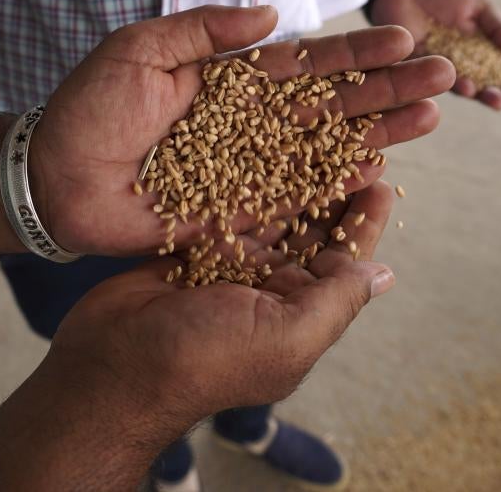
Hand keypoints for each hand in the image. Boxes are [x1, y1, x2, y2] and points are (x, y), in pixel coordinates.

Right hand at [0, 182, 395, 490]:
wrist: (114, 366)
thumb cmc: (205, 358)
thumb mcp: (286, 336)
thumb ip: (337, 301)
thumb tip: (386, 274)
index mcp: (299, 314)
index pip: (345, 259)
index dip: (364, 220)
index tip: (380, 177)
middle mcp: (269, 289)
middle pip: (310, 231)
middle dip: (330, 191)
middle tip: (342, 143)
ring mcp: (229, 267)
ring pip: (269, 214)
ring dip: (289, 180)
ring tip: (305, 135)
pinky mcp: (191, 248)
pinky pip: (225, 211)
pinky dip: (242, 184)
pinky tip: (253, 148)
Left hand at [30, 4, 454, 254]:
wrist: (52, 176)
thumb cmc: (88, 109)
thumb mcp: (141, 48)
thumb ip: (205, 29)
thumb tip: (273, 18)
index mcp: (228, 82)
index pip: (304, 64)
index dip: (353, 54)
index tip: (403, 42)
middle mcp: (247, 125)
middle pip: (329, 106)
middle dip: (386, 90)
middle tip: (443, 77)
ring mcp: (246, 169)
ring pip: (324, 150)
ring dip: (377, 134)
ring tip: (432, 116)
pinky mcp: (236, 211)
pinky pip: (294, 199)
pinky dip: (335, 186)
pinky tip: (379, 169)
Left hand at [370, 0, 500, 110]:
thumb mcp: (479, 8)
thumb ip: (499, 31)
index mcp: (480, 52)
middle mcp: (463, 67)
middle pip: (488, 86)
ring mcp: (441, 71)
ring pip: (467, 89)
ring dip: (484, 96)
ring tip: (499, 101)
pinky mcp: (419, 70)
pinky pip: (438, 80)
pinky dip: (456, 85)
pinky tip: (470, 87)